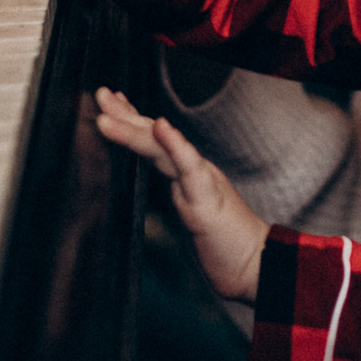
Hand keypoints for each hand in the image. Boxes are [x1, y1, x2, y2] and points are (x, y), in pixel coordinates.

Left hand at [95, 87, 268, 301]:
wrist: (260, 266)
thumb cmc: (227, 246)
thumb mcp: (193, 220)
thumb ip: (179, 201)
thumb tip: (159, 196)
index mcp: (189, 177)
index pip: (156, 144)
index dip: (132, 121)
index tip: (111, 102)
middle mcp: (195, 173)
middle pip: (155, 139)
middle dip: (124, 116)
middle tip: (100, 94)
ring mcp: (203, 184)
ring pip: (164, 151)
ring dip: (133, 131)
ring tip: (108, 116)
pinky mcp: (209, 203)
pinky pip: (191, 170)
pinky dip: (176, 146)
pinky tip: (162, 127)